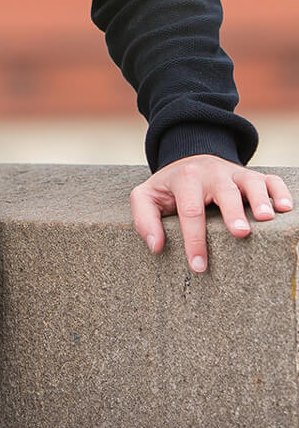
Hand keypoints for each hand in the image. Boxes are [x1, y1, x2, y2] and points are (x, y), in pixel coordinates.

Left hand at [130, 154, 292, 272]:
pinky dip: (279, 191)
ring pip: (250, 181)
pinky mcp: (253, 176)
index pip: (189, 211)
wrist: (189, 161)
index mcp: (185, 179)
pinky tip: (285, 208)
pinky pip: (270, 179)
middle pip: (223, 191)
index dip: (194, 239)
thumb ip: (144, 219)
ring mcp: (234, 173)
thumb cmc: (170, 189)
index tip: (199, 266)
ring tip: (266, 218)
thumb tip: (156, 246)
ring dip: (260, 199)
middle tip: (240, 233)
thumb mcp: (146, 197)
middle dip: (232, 212)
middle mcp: (211, 174)